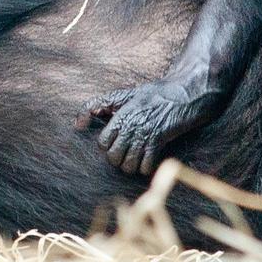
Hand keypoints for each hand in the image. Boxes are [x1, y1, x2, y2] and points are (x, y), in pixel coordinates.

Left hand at [77, 80, 226, 175]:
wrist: (185, 93)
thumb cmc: (153, 94)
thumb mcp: (124, 95)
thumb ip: (98, 105)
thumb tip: (76, 123)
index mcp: (121, 115)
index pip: (102, 142)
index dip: (107, 146)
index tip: (115, 142)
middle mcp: (132, 126)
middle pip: (113, 157)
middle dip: (117, 159)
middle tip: (125, 153)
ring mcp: (146, 135)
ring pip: (128, 165)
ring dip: (131, 166)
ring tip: (135, 159)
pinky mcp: (161, 142)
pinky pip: (146, 166)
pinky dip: (145, 167)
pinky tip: (148, 160)